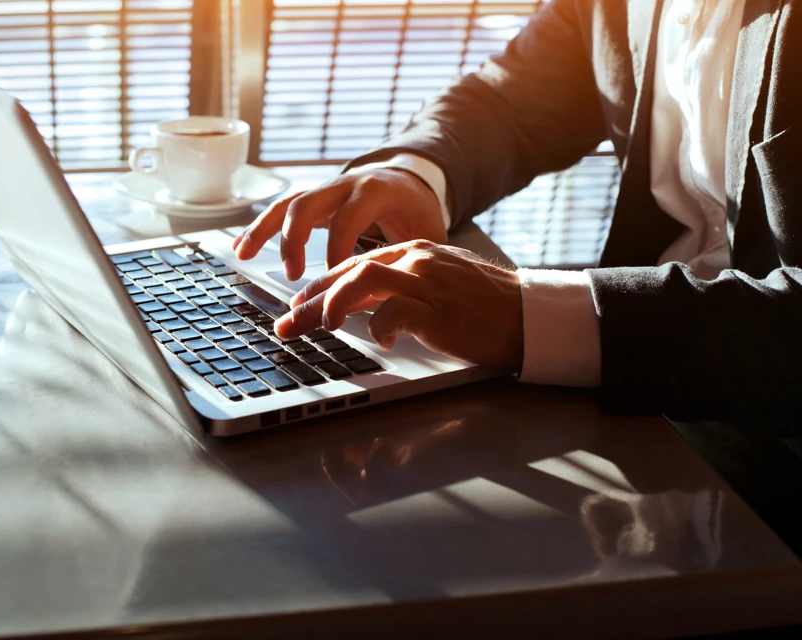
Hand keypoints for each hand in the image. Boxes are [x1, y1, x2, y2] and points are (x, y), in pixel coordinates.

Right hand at [232, 167, 446, 280]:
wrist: (409, 179)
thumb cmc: (417, 210)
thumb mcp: (426, 231)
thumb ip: (414, 258)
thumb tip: (402, 295)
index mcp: (375, 191)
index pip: (348, 219)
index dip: (337, 251)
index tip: (335, 284)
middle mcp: (345, 185)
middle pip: (308, 204)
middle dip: (294, 240)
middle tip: (294, 276)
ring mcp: (325, 189)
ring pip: (287, 203)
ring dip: (264, 230)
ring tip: (244, 255)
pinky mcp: (313, 197)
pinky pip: (281, 208)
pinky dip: (259, 227)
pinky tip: (241, 247)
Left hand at [274, 240, 524, 373]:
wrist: (526, 315)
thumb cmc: (483, 308)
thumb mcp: (437, 287)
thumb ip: (401, 290)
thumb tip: (363, 310)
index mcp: (413, 252)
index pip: (353, 265)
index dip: (320, 288)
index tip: (297, 309)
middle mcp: (415, 260)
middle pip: (348, 272)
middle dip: (311, 300)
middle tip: (286, 326)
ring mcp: (427, 281)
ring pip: (364, 279)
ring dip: (334, 304)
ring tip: (320, 327)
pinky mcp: (439, 307)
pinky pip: (396, 310)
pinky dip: (379, 326)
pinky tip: (380, 340)